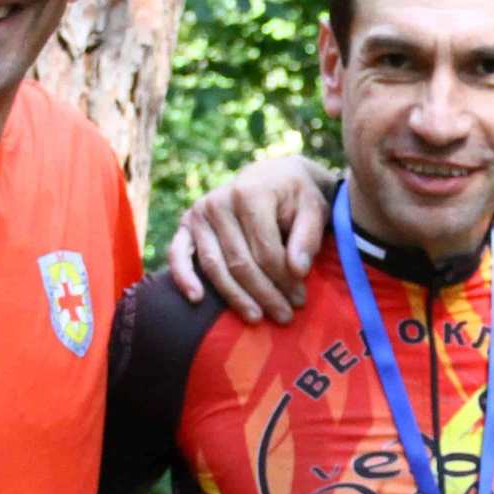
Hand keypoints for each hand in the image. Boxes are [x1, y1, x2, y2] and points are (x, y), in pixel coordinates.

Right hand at [167, 156, 331, 322]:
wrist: (272, 175)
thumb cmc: (296, 196)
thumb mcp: (314, 208)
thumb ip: (308, 237)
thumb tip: (298, 271)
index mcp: (251, 193)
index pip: (266, 250)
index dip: (284, 280)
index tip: (300, 300)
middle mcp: (220, 201)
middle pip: (241, 262)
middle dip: (264, 293)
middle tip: (284, 316)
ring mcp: (200, 213)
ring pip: (215, 266)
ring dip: (235, 297)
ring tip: (256, 318)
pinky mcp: (187, 224)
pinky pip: (179, 254)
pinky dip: (184, 277)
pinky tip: (196, 299)